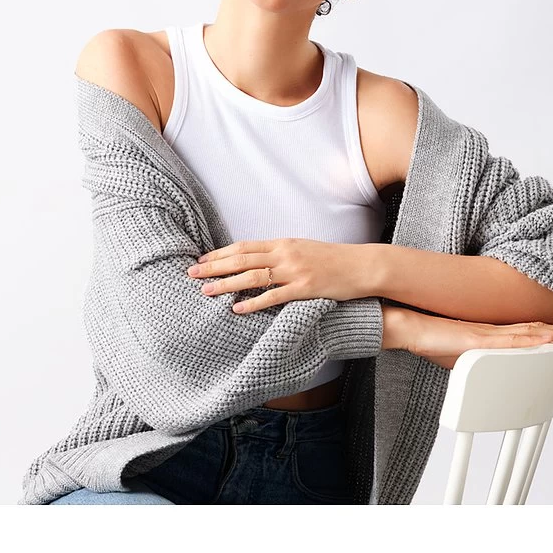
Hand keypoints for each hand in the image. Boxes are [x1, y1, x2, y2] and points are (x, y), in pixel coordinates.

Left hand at [188, 238, 366, 313]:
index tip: (202, 258)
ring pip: (252, 276)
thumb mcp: (303, 249)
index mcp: (283, 243)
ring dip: (226, 284)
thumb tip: (256, 259)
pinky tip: (236, 309)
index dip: (220, 253)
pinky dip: (253, 303)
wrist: (361, 266)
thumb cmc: (332, 259)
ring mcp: (294, 271)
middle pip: (242, 258)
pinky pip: (273, 296)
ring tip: (205, 290)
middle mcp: (285, 254)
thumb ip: (280, 253)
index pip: (244, 246)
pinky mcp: (304, 289)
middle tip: (192, 272)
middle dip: (214, 266)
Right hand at [407, 311, 552, 368]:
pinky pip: (512, 340)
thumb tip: (481, 372)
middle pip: (534, 330)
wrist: (411, 328)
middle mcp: (493, 330)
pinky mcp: (479, 340)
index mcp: (489, 334)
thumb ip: (475, 361)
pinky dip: (533, 341)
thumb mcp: (458, 356)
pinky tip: (548, 342)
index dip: (548, 333)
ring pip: (530, 333)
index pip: (526, 332)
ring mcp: (488, 334)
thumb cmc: (430, 340)